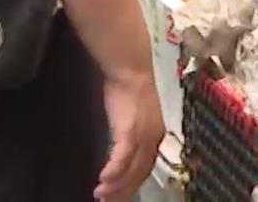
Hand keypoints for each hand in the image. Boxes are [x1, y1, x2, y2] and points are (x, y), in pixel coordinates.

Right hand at [94, 71, 163, 200]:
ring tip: (101, 196)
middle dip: (124, 191)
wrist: (129, 69)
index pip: (146, 167)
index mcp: (156, 135)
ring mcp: (143, 137)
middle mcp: (153, 139)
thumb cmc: (128, 87)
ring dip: (116, 186)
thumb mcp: (134, 114)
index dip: (133, 183)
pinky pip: (122, 159)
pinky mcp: (130, 132)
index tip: (119, 195)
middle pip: (140, 174)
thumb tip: (122, 144)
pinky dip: (113, 172)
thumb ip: (131, 131)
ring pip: (131, 170)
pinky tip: (103, 180)